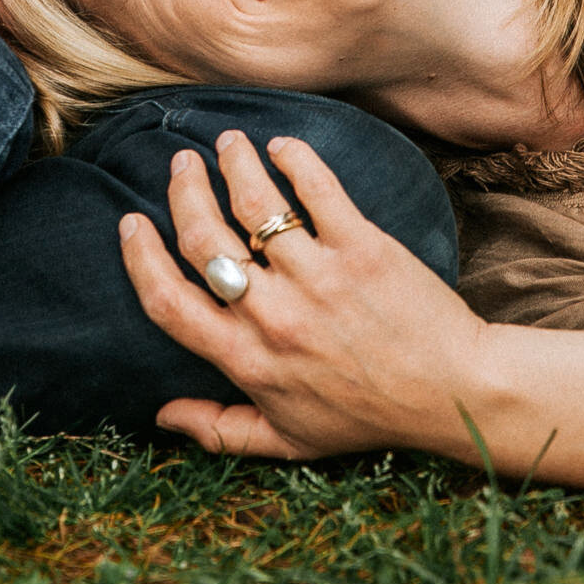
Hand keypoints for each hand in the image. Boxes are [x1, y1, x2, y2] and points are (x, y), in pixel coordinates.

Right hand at [117, 130, 494, 462]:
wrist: (451, 392)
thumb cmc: (367, 415)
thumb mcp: (289, 440)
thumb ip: (220, 432)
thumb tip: (162, 416)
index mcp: (247, 360)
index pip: (167, 301)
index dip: (140, 258)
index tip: (132, 223)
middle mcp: (274, 316)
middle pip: (202, 237)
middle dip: (183, 191)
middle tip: (181, 163)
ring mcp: (318, 278)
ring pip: (253, 202)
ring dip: (232, 163)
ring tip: (227, 144)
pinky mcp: (362, 247)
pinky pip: (316, 188)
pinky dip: (292, 158)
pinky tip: (281, 145)